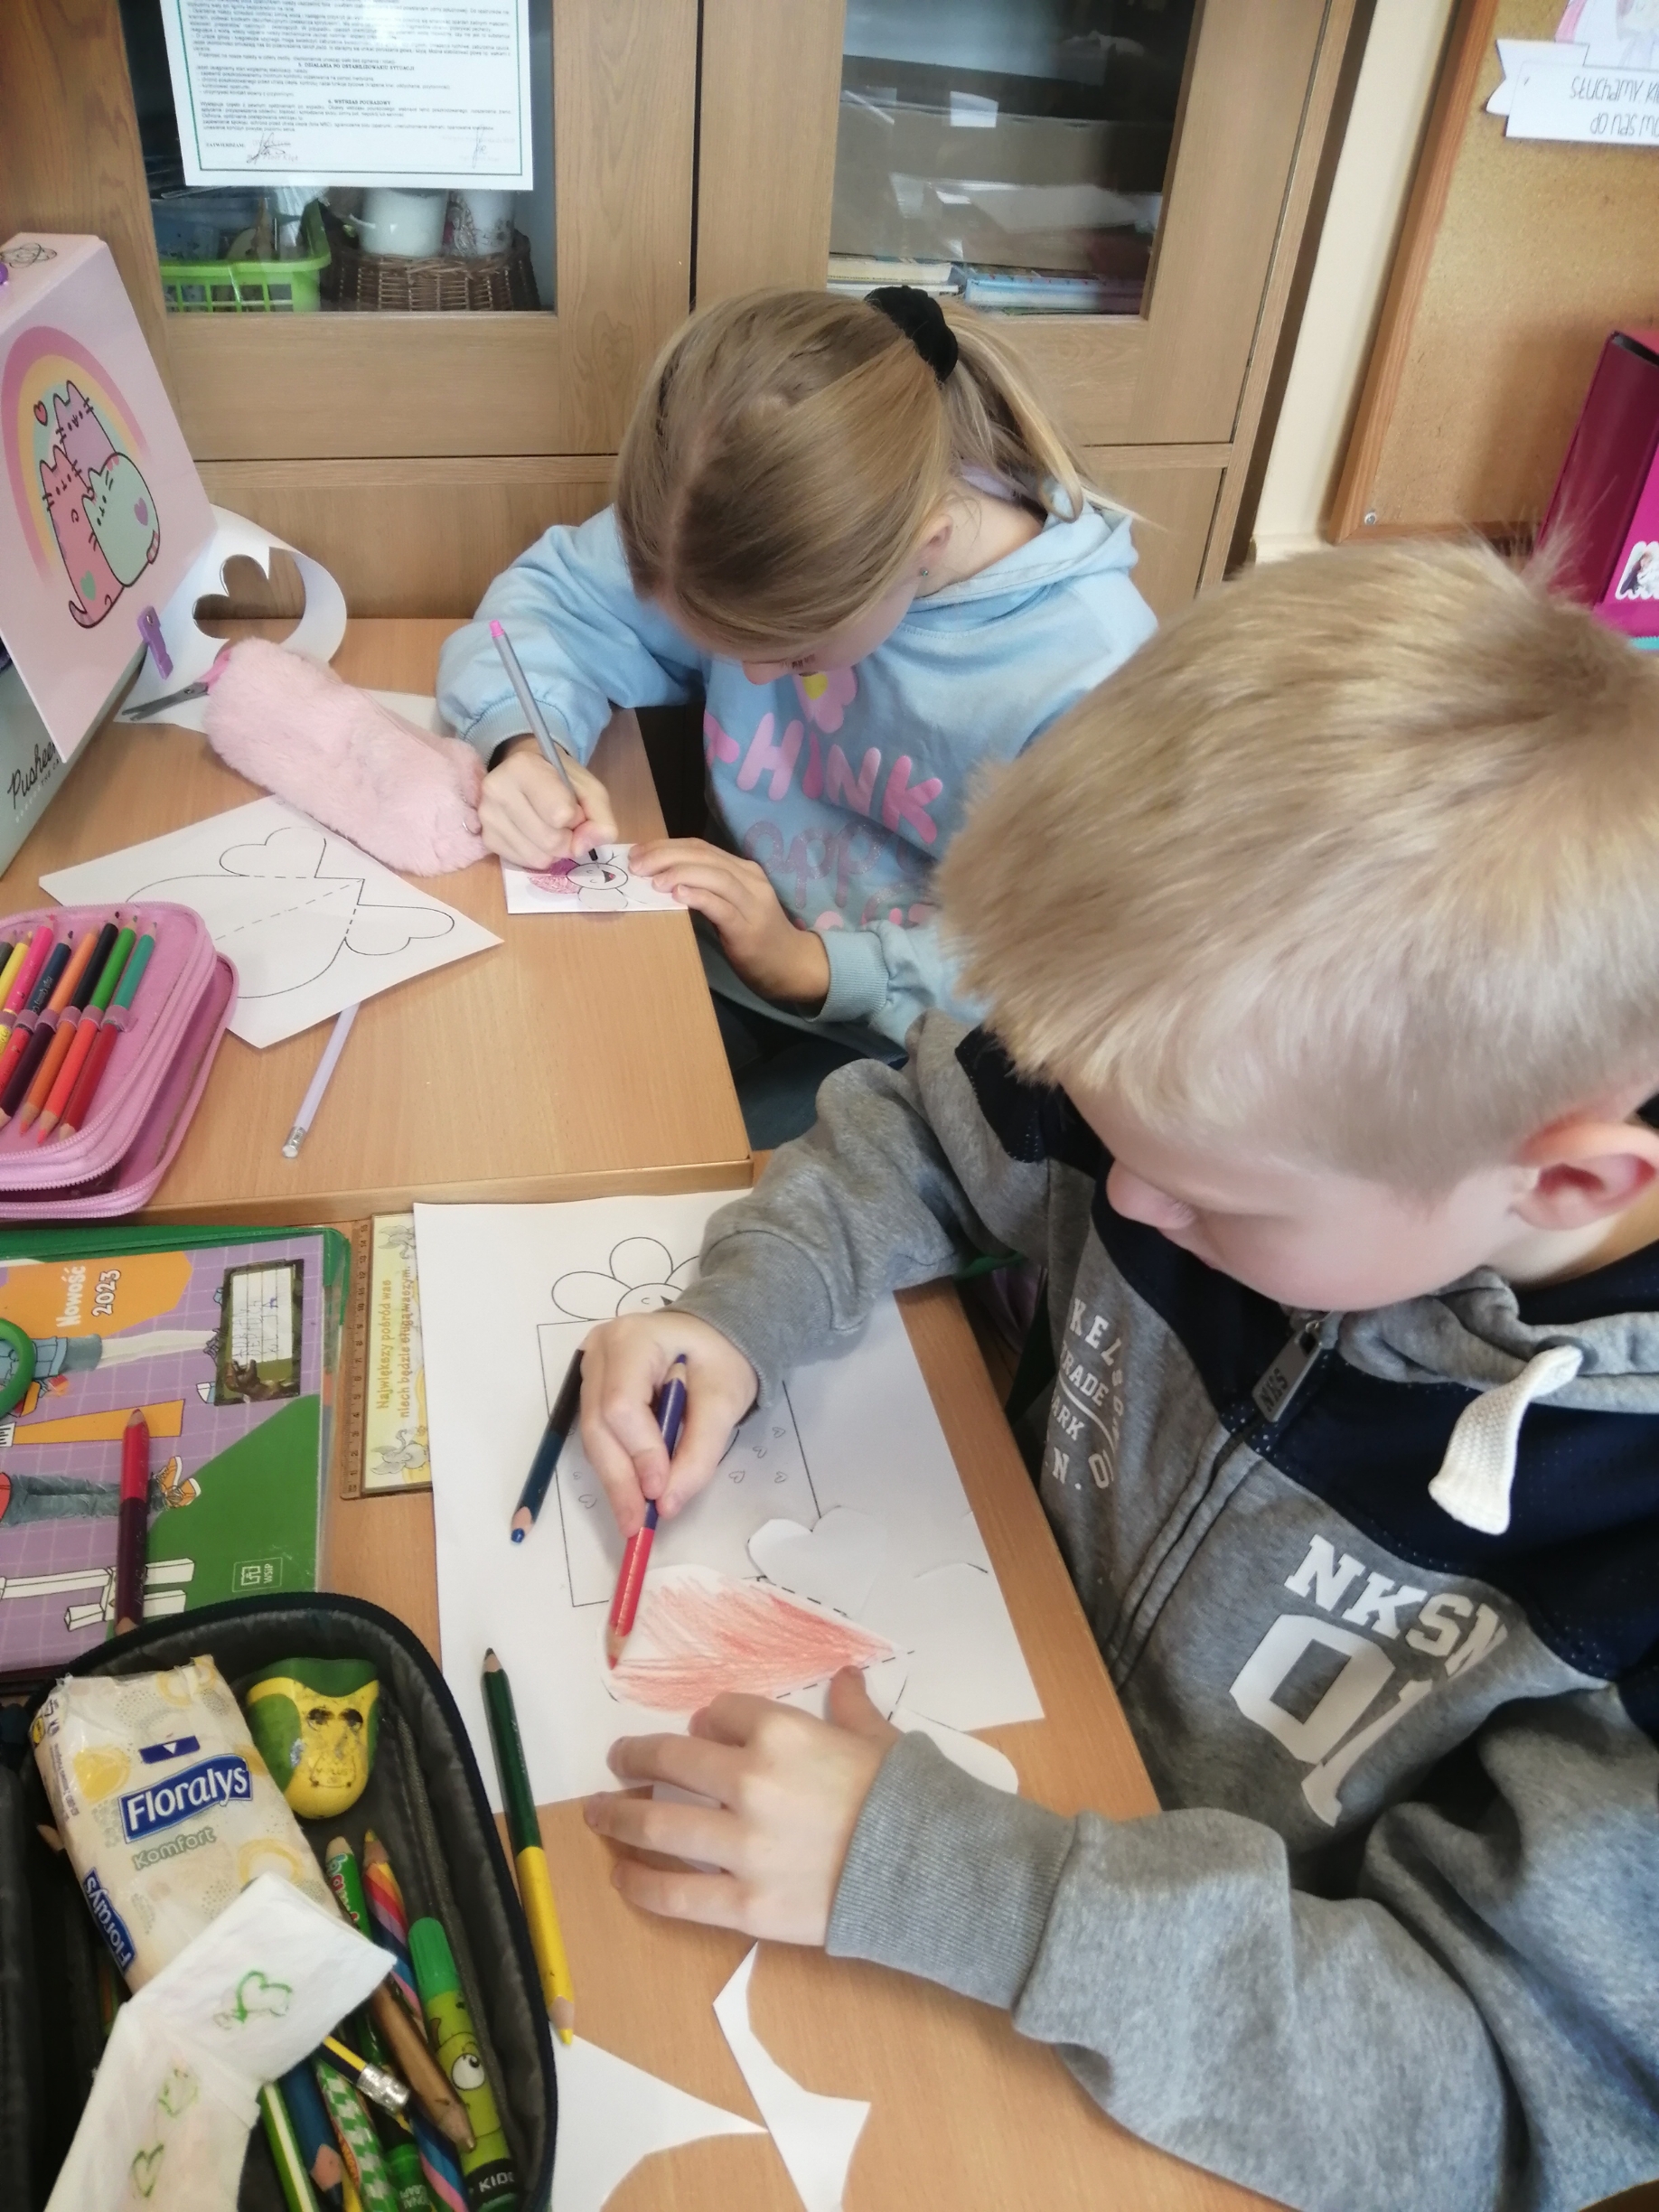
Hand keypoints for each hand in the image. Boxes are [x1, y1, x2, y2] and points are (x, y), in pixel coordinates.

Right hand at [480, 736, 617, 867]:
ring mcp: (486, 815)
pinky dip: (538, 854)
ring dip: (554, 850)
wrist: (526, 773)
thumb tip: (583, 847)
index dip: (576, 817)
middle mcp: (497, 789)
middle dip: (567, 838)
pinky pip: (524, 862)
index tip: (571, 805)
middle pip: (550, 841)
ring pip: (538, 858)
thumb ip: (599, 818)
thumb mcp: (590, 789)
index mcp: (523, 767)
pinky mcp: (486, 837)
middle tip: (563, 821)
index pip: (561, 815)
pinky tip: (534, 835)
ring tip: (548, 826)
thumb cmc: (560, 780)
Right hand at [579, 1311, 757, 1535]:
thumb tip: (667, 1505)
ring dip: (614, 1478)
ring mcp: (591, 1369)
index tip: (658, 1492)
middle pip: (598, 1424)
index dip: (638, 1452)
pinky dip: (616, 1465)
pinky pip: (598, 1434)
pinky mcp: (592, 1389)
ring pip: (592, 1435)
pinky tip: (630, 1492)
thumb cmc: (721, 1361)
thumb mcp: (724, 1403)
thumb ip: (698, 1453)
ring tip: (633, 1517)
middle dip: (619, 1478)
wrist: (713, 1338)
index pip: (622, 1404)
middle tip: (636, 1524)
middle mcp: (600, 1351)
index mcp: (633, 1340)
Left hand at [585, 1670, 897, 1941]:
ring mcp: (741, 1846)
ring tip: (597, 1813)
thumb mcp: (881, 1739)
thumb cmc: (910, 1799)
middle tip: (617, 1762)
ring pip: (657, 1822)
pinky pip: (675, 1894)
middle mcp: (750, 1781)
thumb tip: (846, 1677)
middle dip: (634, 1757)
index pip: (719, 1713)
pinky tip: (621, 1875)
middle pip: (670, 1758)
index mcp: (781, 1732)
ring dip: (617, 1815)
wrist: (932, 1874)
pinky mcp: (743, 1905)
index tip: (698, 1730)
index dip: (705, 1720)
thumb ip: (853, 1707)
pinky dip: (640, 1883)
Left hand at [630, 839, 829, 1007]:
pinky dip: (699, 897)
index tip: (638, 852)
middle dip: (666, 855)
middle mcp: (750, 879)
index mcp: (743, 869)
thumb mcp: (732, 904)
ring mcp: (752, 902)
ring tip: (652, 880)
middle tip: (636, 864)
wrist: (793, 965)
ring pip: (714, 876)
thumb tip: (662, 881)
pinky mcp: (748, 928)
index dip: (667, 845)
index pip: (701, 847)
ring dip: (679, 873)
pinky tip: (678, 895)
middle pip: (704, 856)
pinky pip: (721, 906)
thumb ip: (706, 889)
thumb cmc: (757, 936)